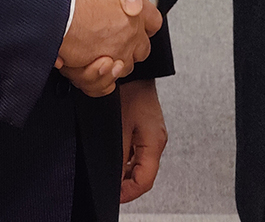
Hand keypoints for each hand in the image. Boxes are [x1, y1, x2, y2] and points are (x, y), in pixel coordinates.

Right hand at [57, 0, 161, 96]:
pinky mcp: (96, 71)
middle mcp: (130, 35)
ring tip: (97, 52)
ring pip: (123, 67)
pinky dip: (98, 80)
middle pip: (141, 48)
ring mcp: (115, 54)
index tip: (131, 17)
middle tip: (112, 36)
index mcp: (135, 9)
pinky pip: (103, 85)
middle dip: (130, 44)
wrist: (52, 6)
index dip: (144, 19)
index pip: (153, 19)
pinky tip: (91, 66)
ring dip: (113, 62)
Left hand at [119, 79, 166, 202]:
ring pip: (139, 164)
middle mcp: (157, 141)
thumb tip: (113, 177)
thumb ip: (118, 154)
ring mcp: (152, 135)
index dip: (128, 192)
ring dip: (124, 170)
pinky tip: (113, 152)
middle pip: (143, 175)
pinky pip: (137, 152)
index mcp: (154, 142)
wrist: (133, 70)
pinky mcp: (146, 130)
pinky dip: (126, 157)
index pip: (145, 181)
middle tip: (107, 182)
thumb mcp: (119, 126)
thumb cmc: (128, 92)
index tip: (112, 194)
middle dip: (125, 183)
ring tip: (108, 167)